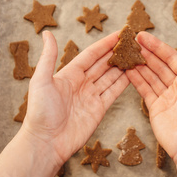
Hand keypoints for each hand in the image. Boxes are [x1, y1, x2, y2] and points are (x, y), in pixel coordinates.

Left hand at [22, 31, 129, 168]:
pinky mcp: (99, 109)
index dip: (105, 44)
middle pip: (104, 64)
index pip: (92, 54)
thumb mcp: (41, 80)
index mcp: (69, 74)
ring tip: (137, 55)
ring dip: (123, 66)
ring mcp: (91, 96)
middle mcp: (82, 83)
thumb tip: (47, 33)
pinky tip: (134, 73)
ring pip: (111, 77)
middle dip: (117, 53)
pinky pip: (113, 92)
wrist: (46, 142)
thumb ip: (48, 57)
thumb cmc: (40, 112)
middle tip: (132, 42)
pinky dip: (124, 83)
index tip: (119, 34)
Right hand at [126, 32, 176, 161]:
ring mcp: (166, 97)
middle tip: (130, 42)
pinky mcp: (156, 109)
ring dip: (139, 64)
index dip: (157, 46)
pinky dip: (136, 80)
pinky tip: (128, 70)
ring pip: (150, 76)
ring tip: (126, 53)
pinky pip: (145, 90)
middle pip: (159, 65)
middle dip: (145, 53)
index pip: (171, 57)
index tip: (142, 36)